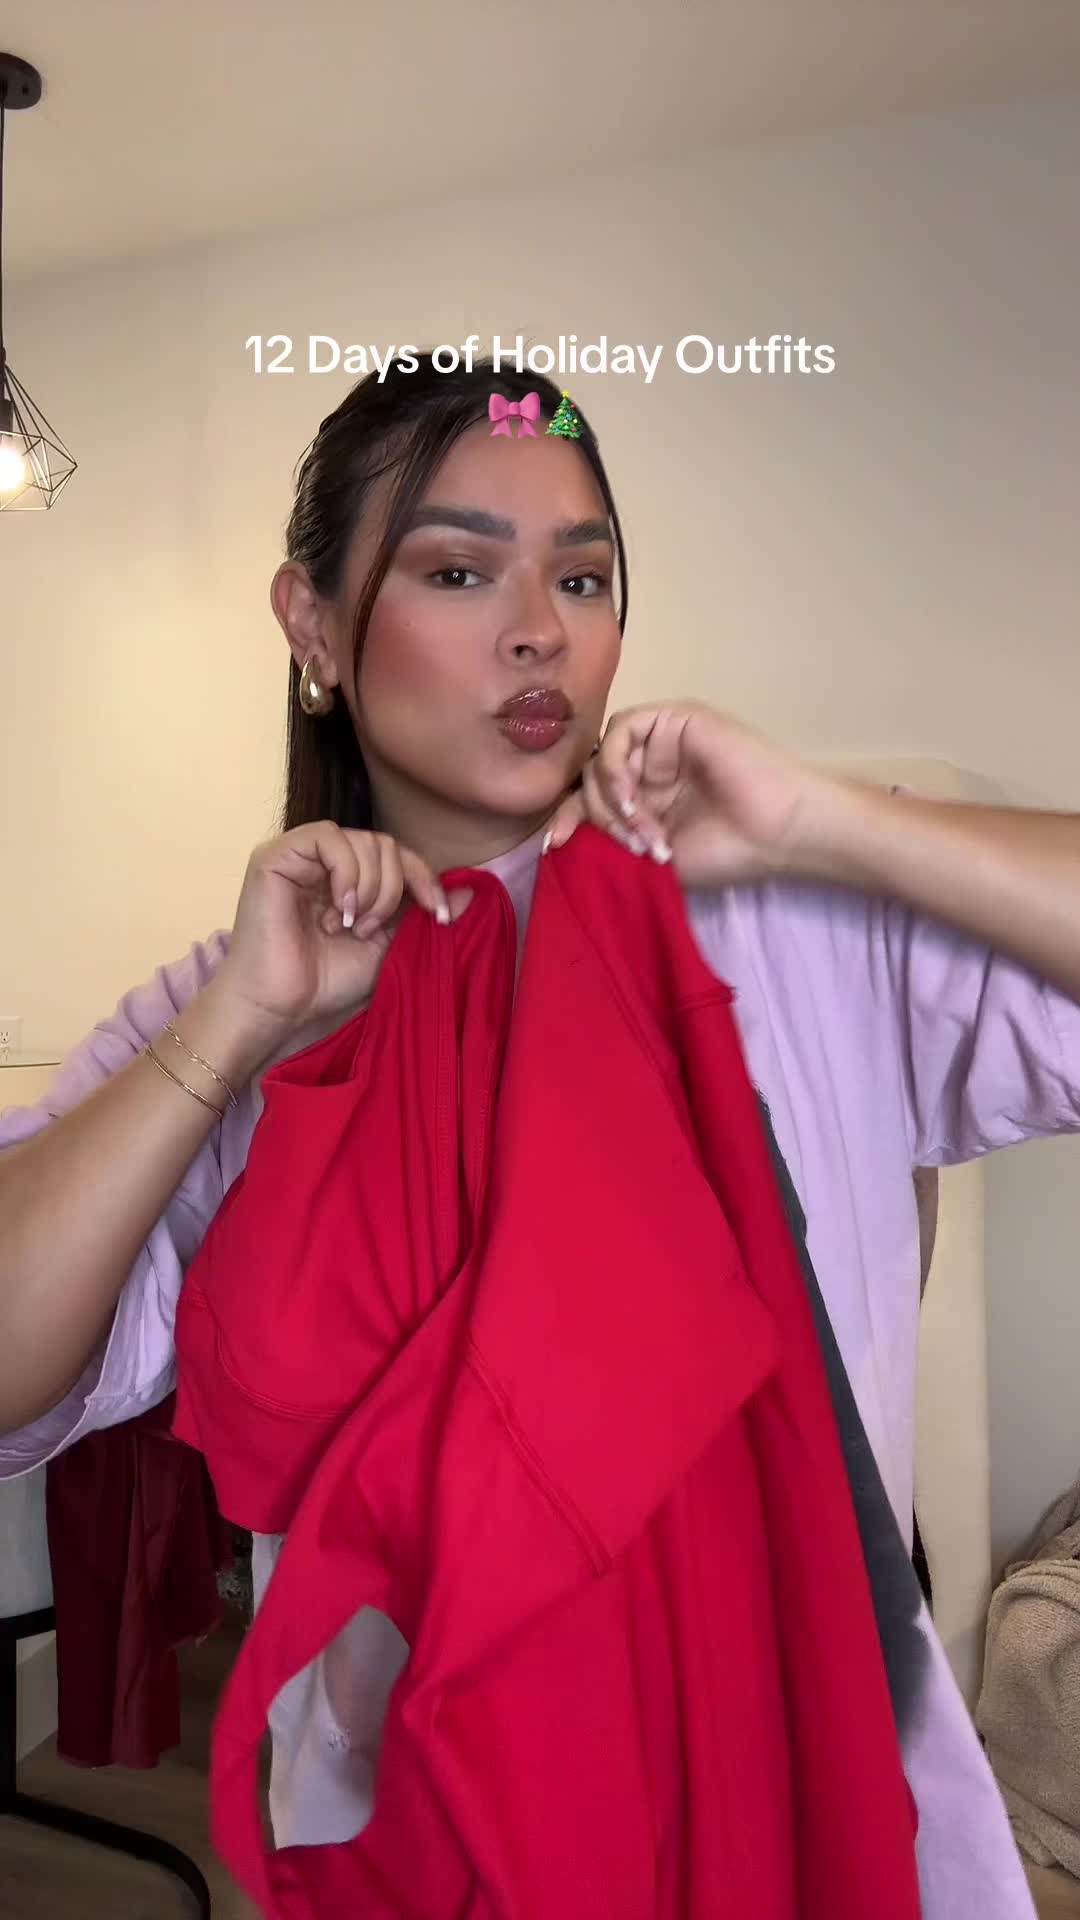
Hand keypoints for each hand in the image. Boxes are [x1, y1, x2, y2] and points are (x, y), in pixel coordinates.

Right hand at [214, 823, 472, 1051]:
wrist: (281, 1006)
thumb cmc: (327, 980)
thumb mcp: (390, 946)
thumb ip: (423, 915)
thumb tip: (472, 892)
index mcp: (352, 876)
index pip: (401, 855)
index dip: (424, 879)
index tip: (437, 916)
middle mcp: (326, 859)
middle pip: (386, 844)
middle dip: (393, 890)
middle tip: (369, 930)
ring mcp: (300, 853)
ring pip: (363, 840)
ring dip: (371, 889)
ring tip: (349, 926)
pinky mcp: (276, 855)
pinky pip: (328, 838)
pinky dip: (346, 875)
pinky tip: (338, 910)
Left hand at [545, 703, 842, 889]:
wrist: (778, 832)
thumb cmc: (729, 851)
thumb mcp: (655, 854)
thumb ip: (613, 840)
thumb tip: (561, 836)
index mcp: (647, 798)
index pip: (591, 798)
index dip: (570, 819)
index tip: (556, 846)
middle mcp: (651, 766)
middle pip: (593, 778)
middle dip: (600, 817)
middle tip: (632, 845)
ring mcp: (663, 741)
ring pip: (604, 756)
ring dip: (611, 797)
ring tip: (640, 828)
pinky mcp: (676, 718)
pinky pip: (622, 731)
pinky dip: (617, 764)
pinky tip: (632, 796)